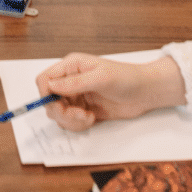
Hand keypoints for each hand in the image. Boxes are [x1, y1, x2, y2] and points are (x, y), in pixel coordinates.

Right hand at [35, 54, 184, 131]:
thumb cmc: (127, 78)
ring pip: (59, 114)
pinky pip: (71, 122)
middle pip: (49, 100)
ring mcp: (77, 96)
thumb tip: (51, 86)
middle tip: (79, 115)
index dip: (45, 94)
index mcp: (71, 67)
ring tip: (88, 117)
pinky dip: (78, 125)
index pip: (45, 79)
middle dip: (61, 112)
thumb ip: (75, 83)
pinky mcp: (84, 110)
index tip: (58, 106)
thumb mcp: (101, 78)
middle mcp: (71, 81)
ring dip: (70, 120)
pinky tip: (92, 119)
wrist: (146, 92)